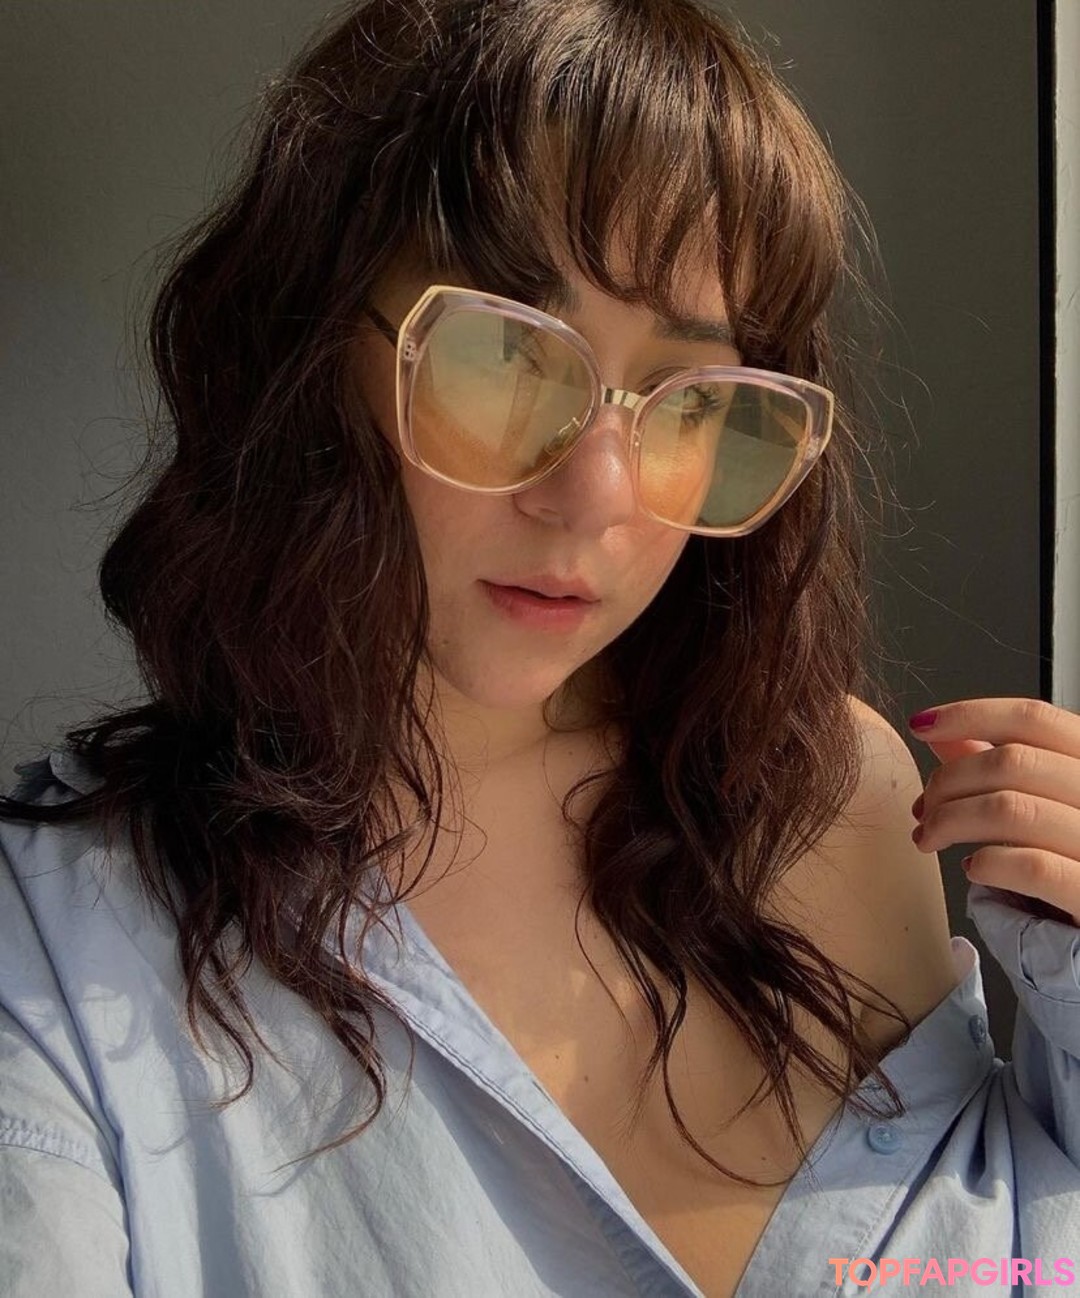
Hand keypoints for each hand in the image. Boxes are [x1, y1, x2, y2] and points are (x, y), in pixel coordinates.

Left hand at [907, 697, 1079, 926]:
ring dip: (951, 821)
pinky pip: (1032, 867)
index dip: (970, 715)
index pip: (1034, 718)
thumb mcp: (1040, 803)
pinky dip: (988, 863)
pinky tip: (974, 869)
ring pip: (1011, 809)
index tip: (922, 724)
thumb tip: (946, 733)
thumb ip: (1002, 767)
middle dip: (948, 780)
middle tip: (923, 807)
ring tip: (930, 838)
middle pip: (1012, 761)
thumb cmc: (1069, 861)